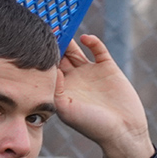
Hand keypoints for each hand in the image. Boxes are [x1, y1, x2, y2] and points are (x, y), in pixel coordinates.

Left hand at [54, 34, 153, 157]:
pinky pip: (97, 49)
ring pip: (75, 49)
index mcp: (61, 88)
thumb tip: (51, 65)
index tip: (34, 41)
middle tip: (46, 27)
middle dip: (53, 43)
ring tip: (63, 27)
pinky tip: (85, 38)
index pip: (48, 66)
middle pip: (59, 54)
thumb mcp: (66, 109)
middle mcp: (74, 78)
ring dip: (69, 38)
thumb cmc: (91, 125)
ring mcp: (91, 72)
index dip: (42, 54)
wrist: (122, 130)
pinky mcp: (108, 67)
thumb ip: (55, 87)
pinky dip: (91, 41)